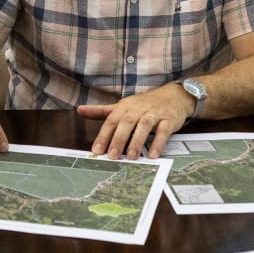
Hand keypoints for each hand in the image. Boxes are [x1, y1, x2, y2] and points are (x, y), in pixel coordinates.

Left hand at [77, 84, 192, 160]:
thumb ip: (101, 111)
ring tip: (131, 157)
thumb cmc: (144, 105)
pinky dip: (158, 142)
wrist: (174, 96)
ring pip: (144, 126)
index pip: (111, 121)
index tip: (96, 151)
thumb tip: (79, 110)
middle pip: (126, 123)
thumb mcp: (122, 106)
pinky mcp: (169, 119)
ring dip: (137, 141)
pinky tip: (153, 155)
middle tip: (112, 156)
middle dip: (118, 140)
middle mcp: (138, 109)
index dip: (103, 136)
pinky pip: (164, 131)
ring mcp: (154, 113)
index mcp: (124, 107)